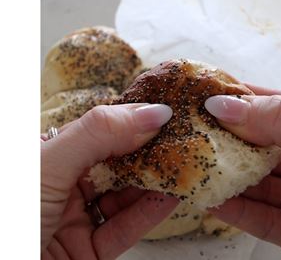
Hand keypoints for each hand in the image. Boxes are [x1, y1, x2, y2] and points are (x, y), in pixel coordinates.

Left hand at [41, 104, 177, 259]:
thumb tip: (151, 112)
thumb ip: (98, 134)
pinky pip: (125, 229)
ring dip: (155, 183)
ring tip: (185, 166)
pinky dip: (149, 213)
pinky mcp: (90, 251)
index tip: (165, 114)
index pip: (99, 131)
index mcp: (50, 157)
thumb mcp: (48, 164)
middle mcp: (65, 185)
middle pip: (117, 164)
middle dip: (149, 152)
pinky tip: (171, 196)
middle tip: (181, 140)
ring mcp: (78, 219)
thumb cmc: (9, 218)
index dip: (132, 121)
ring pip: (125, 196)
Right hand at [204, 84, 280, 259]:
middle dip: (227, 140)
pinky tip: (212, 200)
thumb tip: (226, 104)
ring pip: (258, 185)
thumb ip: (280, 120)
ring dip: (227, 178)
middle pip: (262, 147)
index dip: (243, 98)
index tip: (209, 94)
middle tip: (194, 132)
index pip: (278, 106)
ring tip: (196, 167)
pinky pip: (262, 219)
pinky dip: (236, 211)